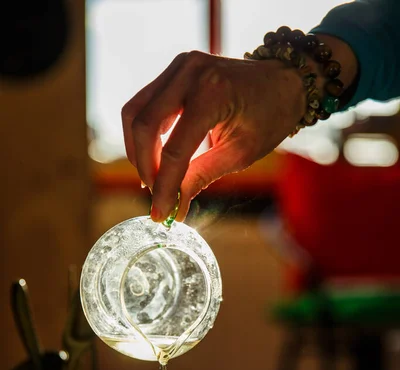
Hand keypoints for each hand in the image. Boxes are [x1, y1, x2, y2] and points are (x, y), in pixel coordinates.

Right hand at [122, 51, 305, 221]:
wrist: (284, 82)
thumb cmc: (269, 118)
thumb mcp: (240, 154)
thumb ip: (202, 177)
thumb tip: (174, 207)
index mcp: (212, 94)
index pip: (175, 148)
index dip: (164, 185)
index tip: (159, 213)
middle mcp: (190, 72)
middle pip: (144, 126)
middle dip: (145, 167)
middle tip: (155, 195)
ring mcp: (179, 66)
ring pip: (135, 112)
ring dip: (138, 150)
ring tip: (153, 178)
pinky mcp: (174, 70)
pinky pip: (144, 103)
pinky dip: (144, 133)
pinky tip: (154, 156)